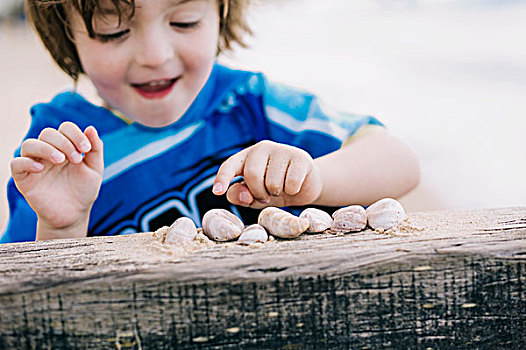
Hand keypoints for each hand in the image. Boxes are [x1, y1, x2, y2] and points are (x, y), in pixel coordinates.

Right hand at [10, 122, 103, 236]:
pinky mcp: (24, 179)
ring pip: (29, 144)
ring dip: (45, 148)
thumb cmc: (83, 190)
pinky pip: (16, 164)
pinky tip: (41, 169)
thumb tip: (90, 128)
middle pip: (48, 133)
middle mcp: (48, 152)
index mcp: (65, 147)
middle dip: (64, 142)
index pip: (65, 128)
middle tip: (76, 159)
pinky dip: (26, 162)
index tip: (86, 148)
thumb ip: (95, 149)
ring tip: (60, 160)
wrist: (74, 214)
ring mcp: (35, 164)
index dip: (75, 134)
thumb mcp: (95, 169)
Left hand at [213, 140, 321, 208]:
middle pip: (252, 175)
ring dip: (277, 193)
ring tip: (281, 188)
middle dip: (259, 193)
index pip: (230, 165)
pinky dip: (292, 191)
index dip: (223, 178)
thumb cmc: (275, 189)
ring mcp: (282, 150)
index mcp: (246, 156)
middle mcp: (262, 148)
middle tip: (266, 197)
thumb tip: (242, 194)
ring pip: (272, 182)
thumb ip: (242, 196)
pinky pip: (290, 183)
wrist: (306, 186)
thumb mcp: (255, 196)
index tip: (217, 192)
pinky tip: (294, 185)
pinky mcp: (300, 157)